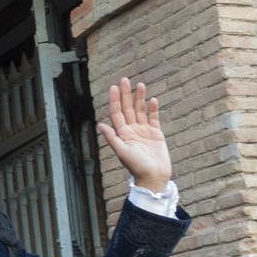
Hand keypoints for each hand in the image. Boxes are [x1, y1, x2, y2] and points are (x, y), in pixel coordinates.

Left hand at [96, 78, 171, 192]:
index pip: (116, 113)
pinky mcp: (156, 134)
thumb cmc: (136, 167)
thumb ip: (112, 138)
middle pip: (128, 108)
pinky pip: (154, 118)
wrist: (153, 177)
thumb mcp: (122, 152)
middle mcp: (131, 130)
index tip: (114, 87)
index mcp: (121, 133)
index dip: (114, 100)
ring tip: (140, 85)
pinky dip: (153, 109)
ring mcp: (144, 131)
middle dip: (126, 94)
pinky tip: (152, 100)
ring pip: (141, 111)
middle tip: (125, 79)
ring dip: (140, 98)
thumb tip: (100, 124)